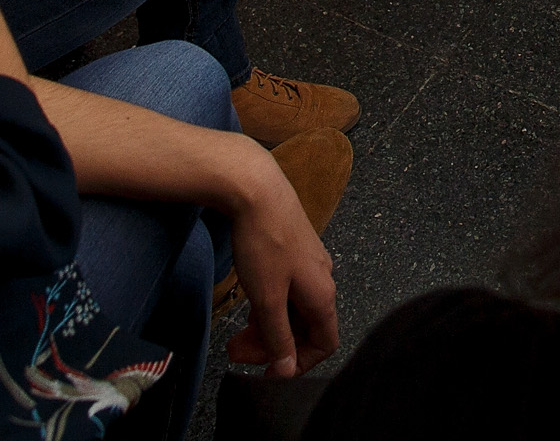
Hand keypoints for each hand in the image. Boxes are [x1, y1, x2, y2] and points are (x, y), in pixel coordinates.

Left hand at [225, 151, 340, 377]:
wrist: (256, 188)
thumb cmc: (264, 241)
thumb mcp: (267, 298)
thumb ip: (278, 337)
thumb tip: (287, 371)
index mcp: (322, 294)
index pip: (324, 343)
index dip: (299, 363)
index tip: (269, 371)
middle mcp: (321, 280)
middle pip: (304, 329)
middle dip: (273, 347)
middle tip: (238, 354)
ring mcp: (307, 265)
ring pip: (292, 310)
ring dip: (266, 328)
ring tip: (234, 338)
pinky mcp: (292, 252)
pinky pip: (285, 291)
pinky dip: (267, 306)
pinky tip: (246, 305)